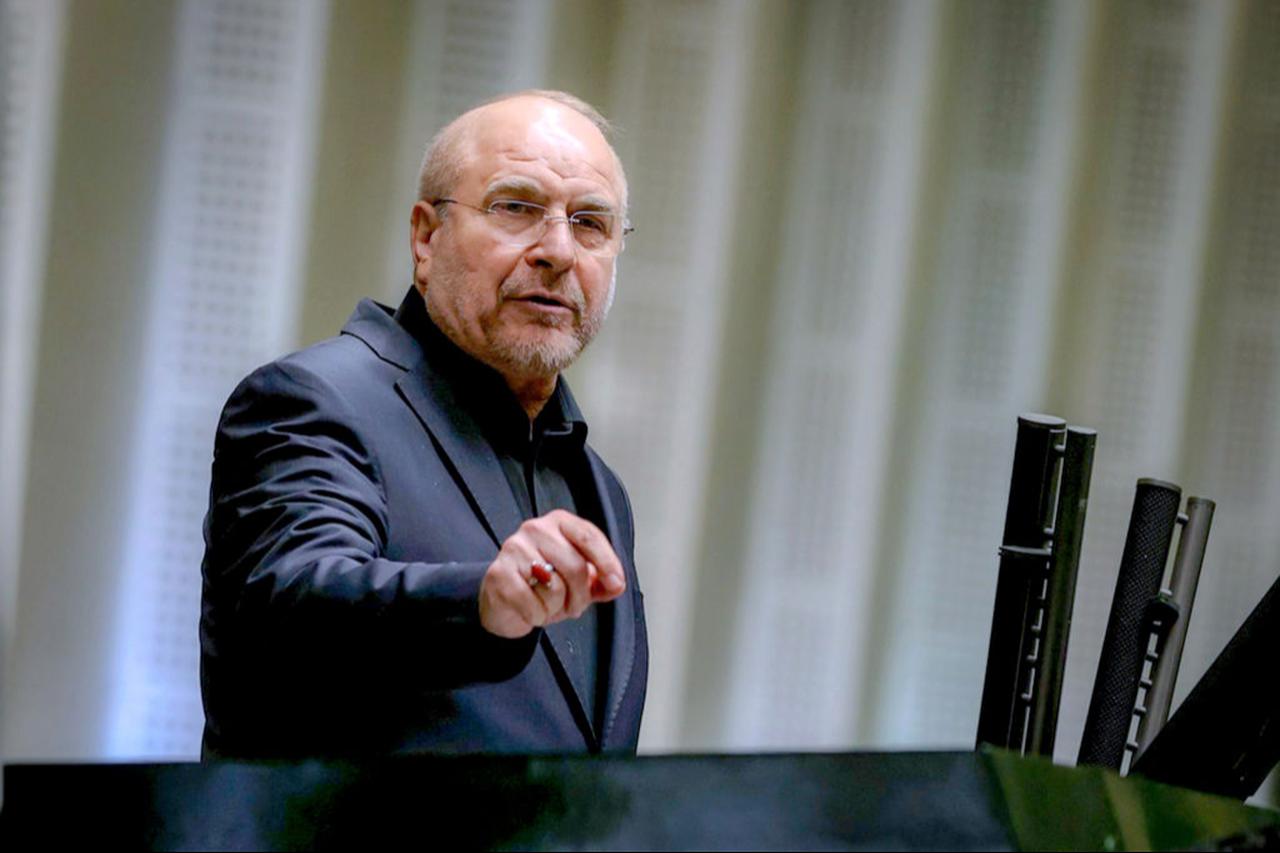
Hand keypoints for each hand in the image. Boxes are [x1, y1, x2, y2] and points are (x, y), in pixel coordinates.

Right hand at [478, 509, 626, 637]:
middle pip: (576, 566)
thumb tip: (616, 585)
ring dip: (556, 607)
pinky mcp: (499, 574)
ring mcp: (515, 549)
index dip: (607, 562)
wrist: (503, 603)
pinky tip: (530, 609)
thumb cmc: (541, 587)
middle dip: (580, 596)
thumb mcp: (576, 582)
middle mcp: (536, 529)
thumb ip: (600, 582)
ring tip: (546, 604)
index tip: (616, 583)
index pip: (589, 536)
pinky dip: (537, 616)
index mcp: (559, 523)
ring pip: (555, 586)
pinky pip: (533, 604)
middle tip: (572, 606)